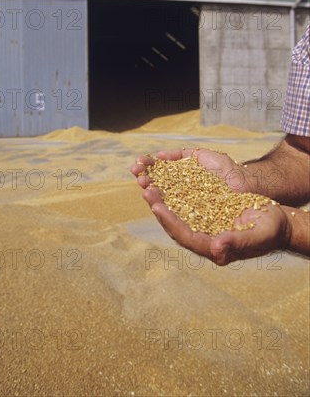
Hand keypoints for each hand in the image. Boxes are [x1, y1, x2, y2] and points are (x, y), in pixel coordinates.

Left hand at [130, 148, 290, 264]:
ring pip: (175, 206)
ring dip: (160, 191)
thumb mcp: (258, 236)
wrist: (275, 218)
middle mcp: (202, 232)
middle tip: (145, 188)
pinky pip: (182, 194)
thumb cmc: (270, 229)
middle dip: (158, 204)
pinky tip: (160, 170)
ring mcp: (202, 218)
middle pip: (174, 220)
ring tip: (144, 177)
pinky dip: (170, 182)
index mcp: (212, 245)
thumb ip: (237, 243)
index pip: (185, 235)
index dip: (170, 221)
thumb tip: (216, 248)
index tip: (156, 207)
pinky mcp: (203, 203)